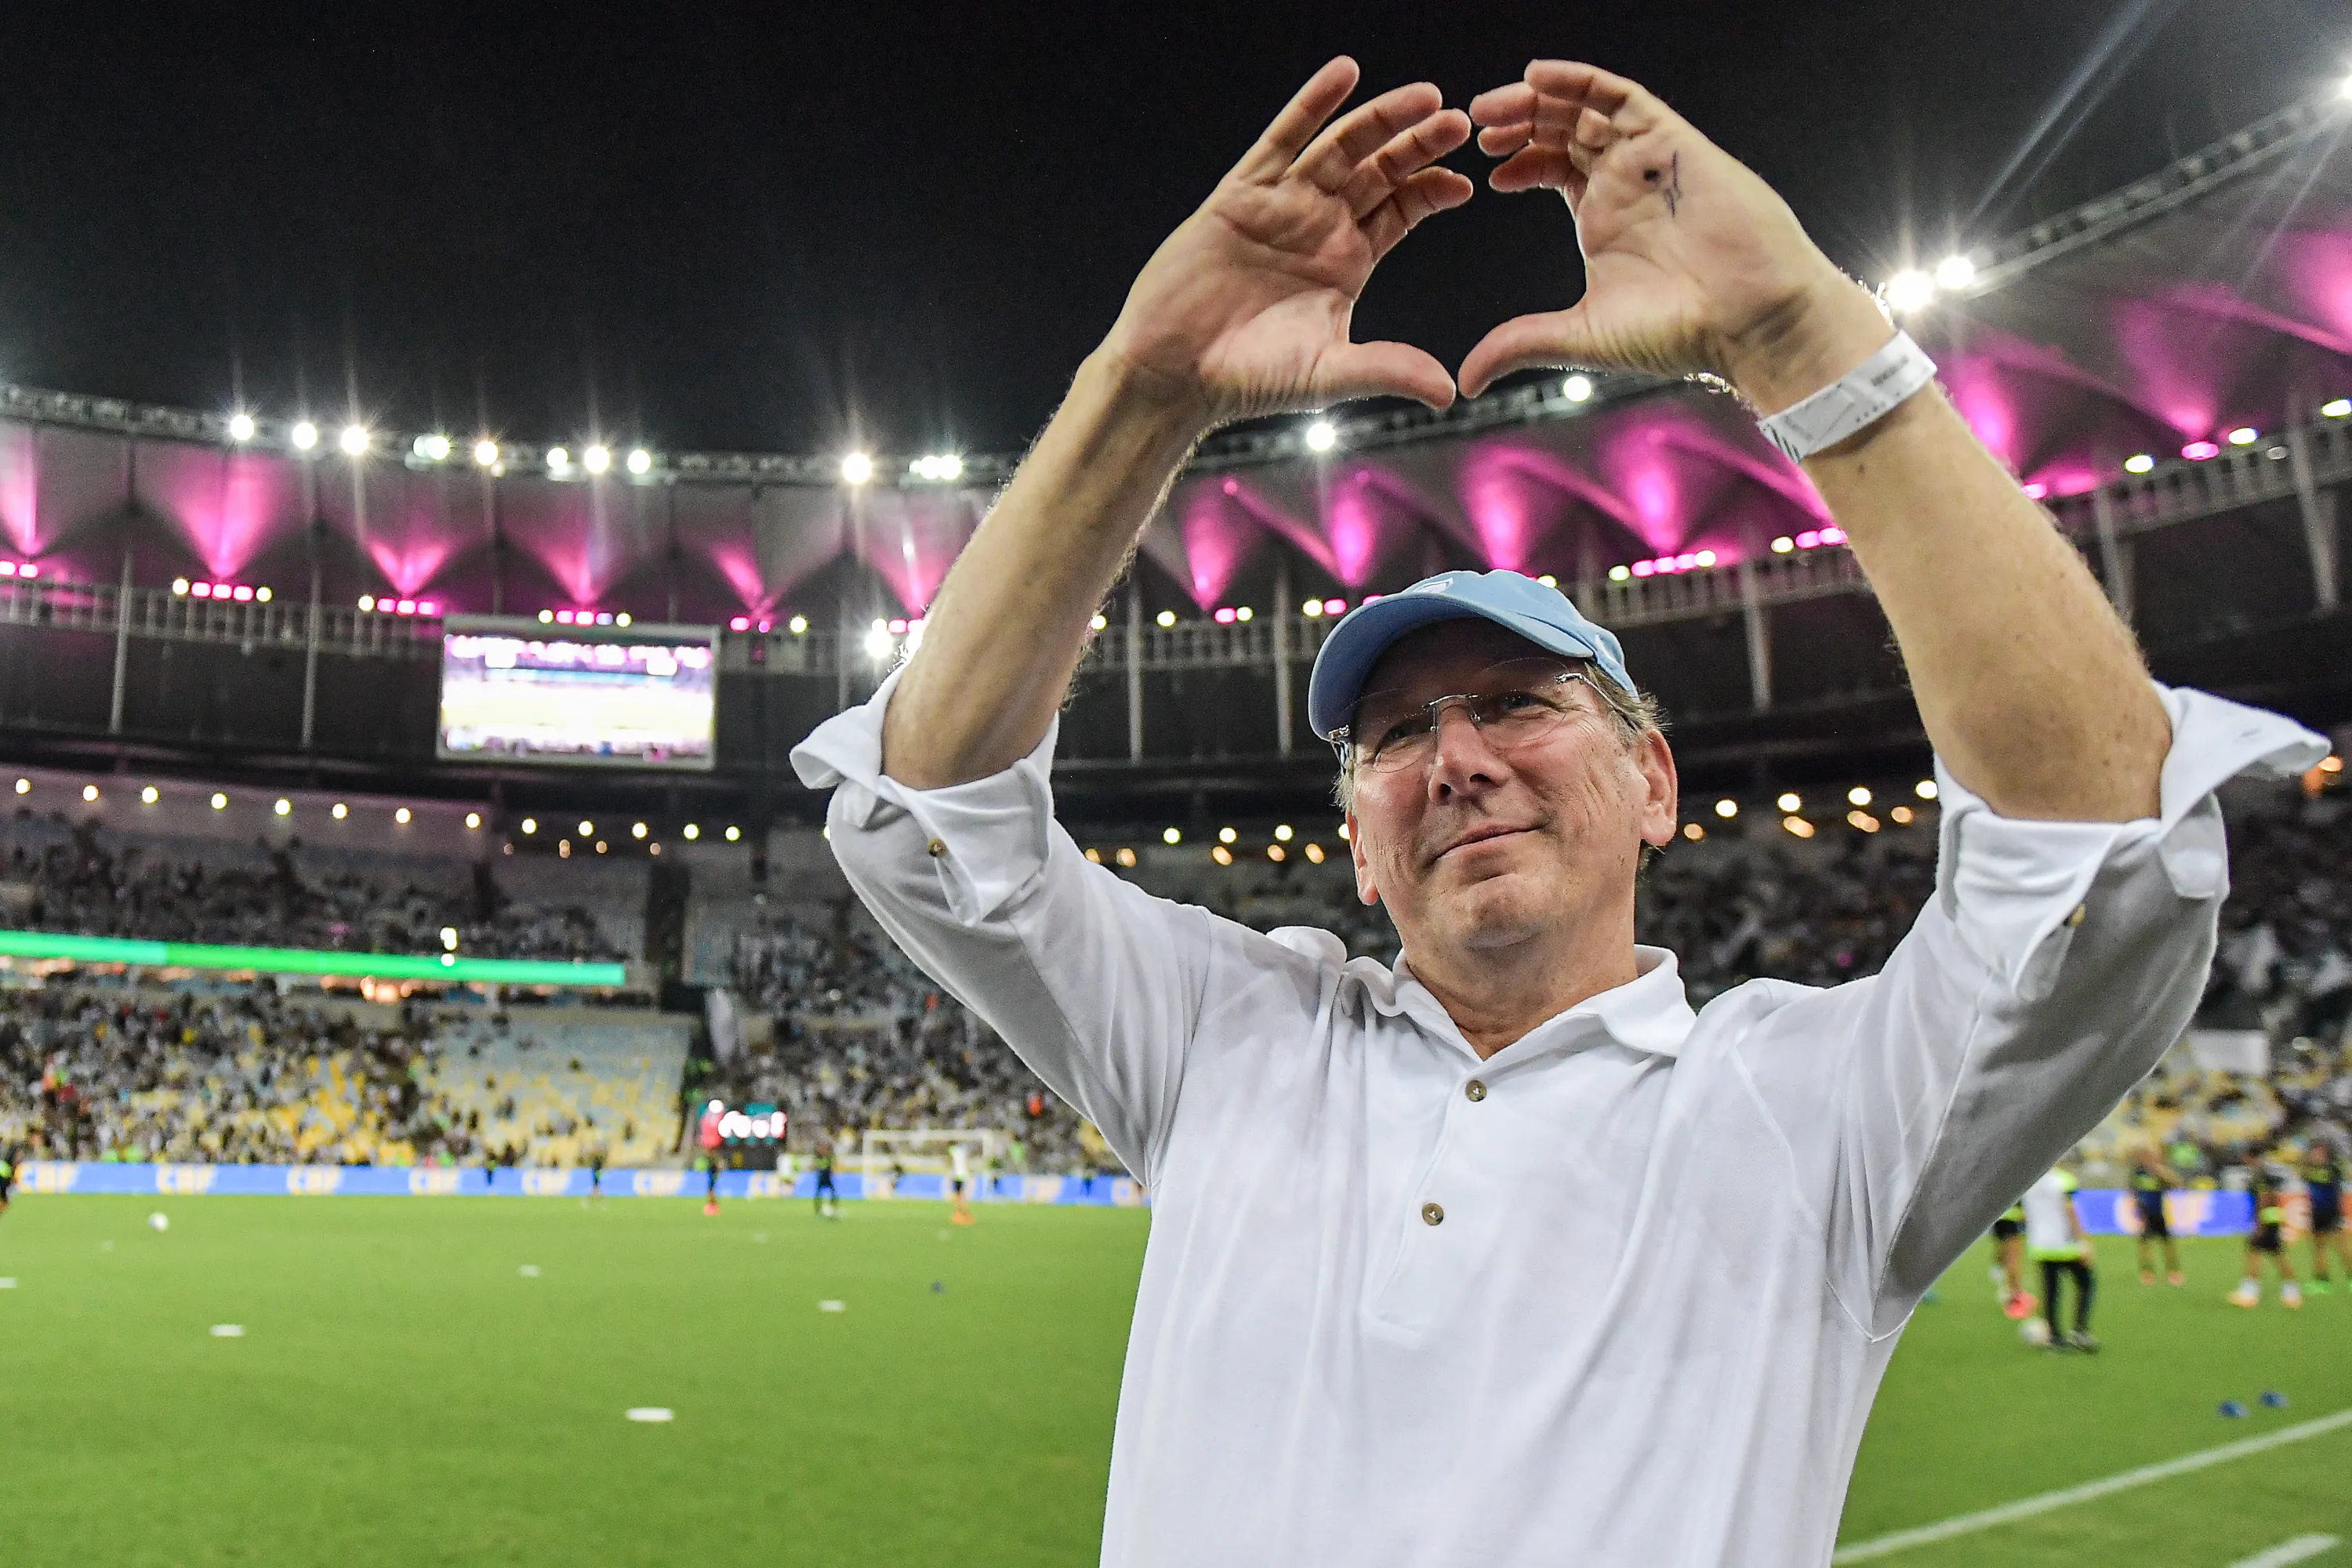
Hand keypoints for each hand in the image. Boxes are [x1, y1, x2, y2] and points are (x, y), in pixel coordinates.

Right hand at [1101, 57, 1472, 426]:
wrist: (1174, 372)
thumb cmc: (1248, 379)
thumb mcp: (1329, 373)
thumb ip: (1388, 370)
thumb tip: (1449, 392)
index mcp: (1347, 262)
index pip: (1402, 209)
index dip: (1433, 189)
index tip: (1464, 180)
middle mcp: (1318, 226)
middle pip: (1380, 170)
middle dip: (1418, 145)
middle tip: (1458, 122)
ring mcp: (1281, 206)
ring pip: (1340, 148)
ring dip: (1380, 118)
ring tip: (1423, 96)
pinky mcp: (1240, 196)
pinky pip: (1281, 142)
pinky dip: (1311, 106)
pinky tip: (1344, 74)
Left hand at [1457, 61, 1885, 409]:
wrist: (1748, 320)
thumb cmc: (1678, 332)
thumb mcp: (1579, 334)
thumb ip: (1518, 343)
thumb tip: (1466, 380)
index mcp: (1603, 217)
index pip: (1552, 166)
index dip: (1517, 160)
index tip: (1483, 171)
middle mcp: (1624, 182)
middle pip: (1564, 129)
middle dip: (1519, 121)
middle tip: (1475, 125)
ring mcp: (1648, 158)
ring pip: (1587, 107)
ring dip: (1539, 99)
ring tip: (1494, 106)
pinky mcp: (1672, 141)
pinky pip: (1623, 96)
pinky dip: (1581, 80)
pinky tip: (1537, 77)